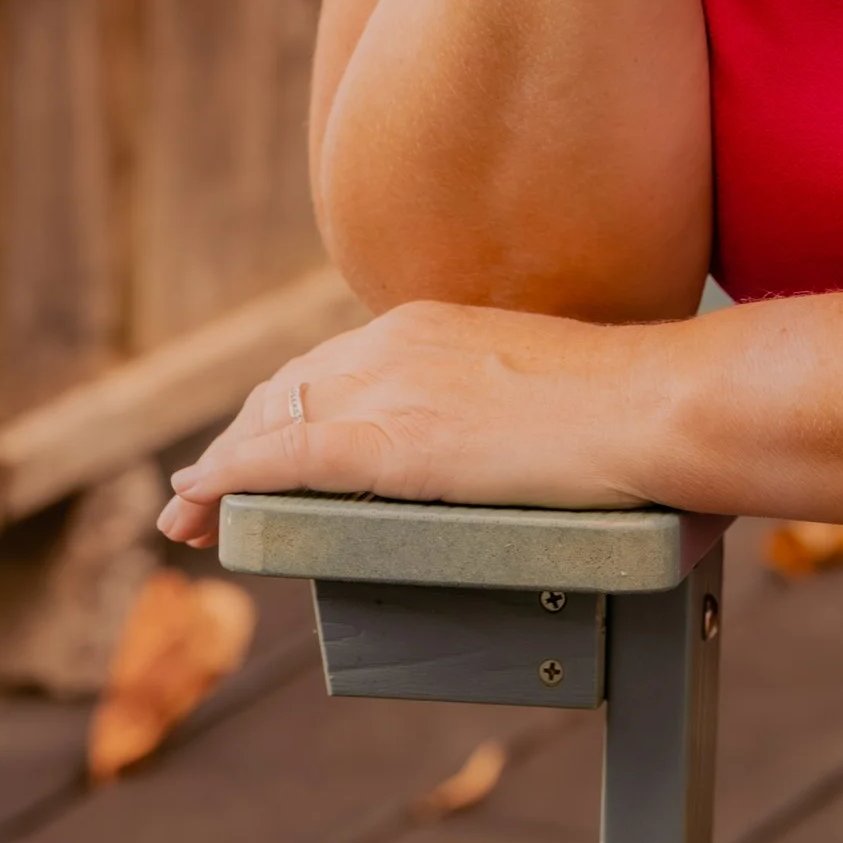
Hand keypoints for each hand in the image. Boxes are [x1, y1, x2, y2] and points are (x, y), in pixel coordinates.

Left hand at [156, 300, 660, 546]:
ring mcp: (393, 388)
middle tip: (197, 498)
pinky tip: (199, 502)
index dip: (276, 411)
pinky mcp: (396, 442)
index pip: (327, 369)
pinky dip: (230, 478)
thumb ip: (490, 406)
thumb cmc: (627, 405)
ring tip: (187, 518)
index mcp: (429, 325)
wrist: (655, 403)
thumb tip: (487, 448)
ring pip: (272, 422)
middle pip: (285, 391)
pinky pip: (287, 458)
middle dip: (235, 442)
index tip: (251, 450)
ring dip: (219, 471)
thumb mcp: (535, 388)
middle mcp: (396, 342)